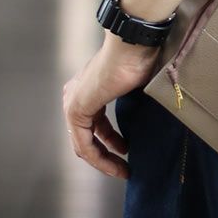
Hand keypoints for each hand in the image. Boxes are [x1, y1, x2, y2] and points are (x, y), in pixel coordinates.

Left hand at [62, 32, 160, 178]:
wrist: (132, 47)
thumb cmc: (139, 58)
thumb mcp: (134, 84)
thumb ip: (130, 100)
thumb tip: (145, 115)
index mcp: (87, 87)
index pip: (94, 124)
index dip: (110, 142)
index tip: (127, 152)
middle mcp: (74, 95)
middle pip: (87, 136)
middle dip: (106, 155)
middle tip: (124, 167)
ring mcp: (73, 103)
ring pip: (84, 144)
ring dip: (103, 161)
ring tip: (122, 170)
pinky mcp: (76, 110)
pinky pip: (83, 144)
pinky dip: (99, 158)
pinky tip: (116, 165)